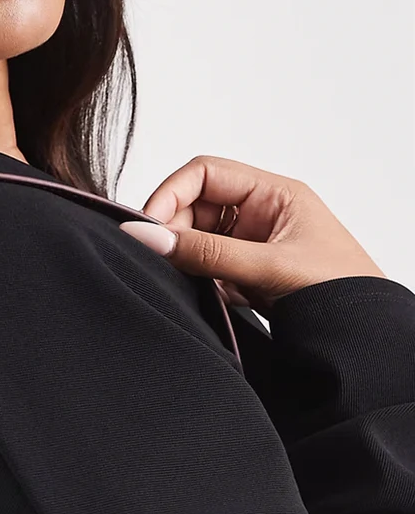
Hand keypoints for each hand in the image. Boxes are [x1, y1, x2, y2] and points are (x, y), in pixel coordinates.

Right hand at [118, 154, 387, 314]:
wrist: (365, 340)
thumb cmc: (342, 293)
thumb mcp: (267, 266)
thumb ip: (205, 253)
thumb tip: (148, 236)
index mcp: (273, 194)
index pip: (204, 173)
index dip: (170, 193)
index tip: (147, 226)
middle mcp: (260, 213)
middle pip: (193, 206)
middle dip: (173, 231)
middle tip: (161, 258)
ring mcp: (251, 245)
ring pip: (195, 239)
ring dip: (185, 259)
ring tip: (191, 281)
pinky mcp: (245, 276)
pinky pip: (205, 268)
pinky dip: (198, 281)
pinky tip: (211, 296)